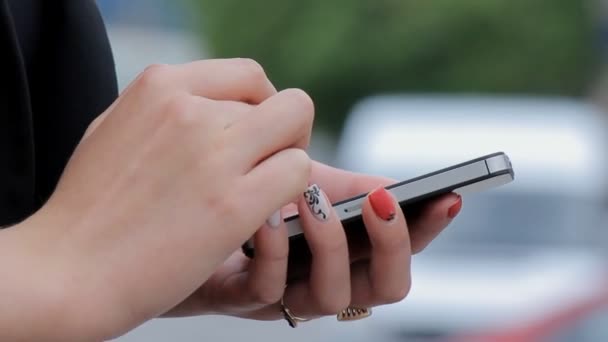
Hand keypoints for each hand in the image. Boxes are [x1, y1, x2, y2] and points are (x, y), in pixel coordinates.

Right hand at [4, 59, 314, 339]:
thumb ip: (172, 108)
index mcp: (161, 86)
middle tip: (265, 169)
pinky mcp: (233, 204)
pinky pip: (298, 173)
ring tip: (264, 193)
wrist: (68, 271)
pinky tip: (265, 214)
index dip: (265, 105)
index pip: (250, 75)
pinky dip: (293, 193)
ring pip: (297, 130)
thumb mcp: (119, 128)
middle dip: (282, 136)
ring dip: (289, 162)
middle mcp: (189, 110)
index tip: (257, 136)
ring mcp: (213, 155)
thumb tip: (219, 104)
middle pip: (281, 104)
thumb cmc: (91, 207)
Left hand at [164, 161, 461, 319]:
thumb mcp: (298, 189)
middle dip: (391, 245)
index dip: (427, 233)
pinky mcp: (233, 297)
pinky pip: (265, 291)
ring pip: (330, 298)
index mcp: (342, 255)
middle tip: (381, 203)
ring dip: (331, 244)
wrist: (172, 220)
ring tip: (315, 200)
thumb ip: (345, 187)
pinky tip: (265, 214)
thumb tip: (394, 184)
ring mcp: (280, 297)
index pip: (399, 254)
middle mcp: (319, 282)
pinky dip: (274, 251)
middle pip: (382, 288)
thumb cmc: (245, 204)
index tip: (447, 197)